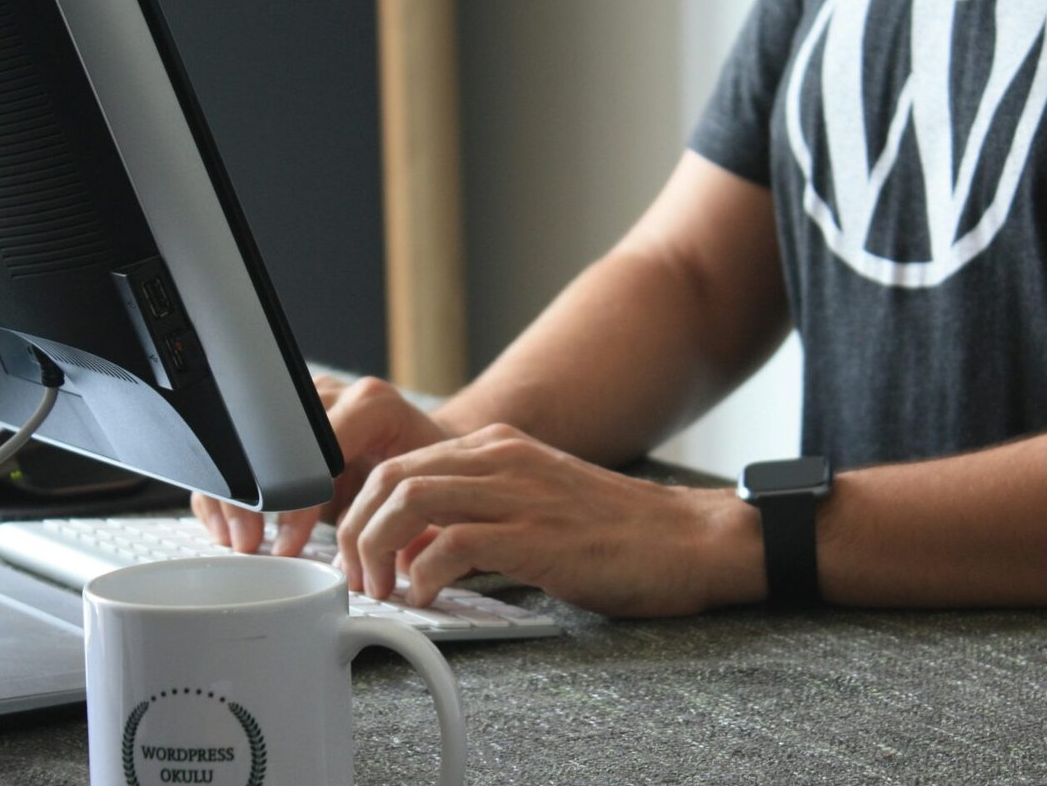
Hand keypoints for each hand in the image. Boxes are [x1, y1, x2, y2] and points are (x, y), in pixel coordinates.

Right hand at [191, 375, 453, 555]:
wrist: (432, 453)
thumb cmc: (433, 477)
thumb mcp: (425, 494)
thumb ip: (397, 518)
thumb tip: (372, 565)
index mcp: (372, 406)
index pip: (316, 449)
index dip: (296, 500)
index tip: (289, 543)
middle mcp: (335, 395)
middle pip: (271, 439)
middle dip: (253, 498)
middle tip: (249, 543)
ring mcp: (304, 404)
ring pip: (246, 441)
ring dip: (234, 495)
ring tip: (238, 539)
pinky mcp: (284, 421)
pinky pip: (241, 450)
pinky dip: (230, 490)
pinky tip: (229, 525)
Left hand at [335, 423, 762, 616]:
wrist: (690, 540)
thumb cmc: (617, 535)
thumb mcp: (534, 506)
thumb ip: (474, 516)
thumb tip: (412, 551)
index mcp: (498, 448)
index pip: (399, 461)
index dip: (363, 509)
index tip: (357, 552)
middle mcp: (501, 458)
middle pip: (390, 476)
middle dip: (356, 529)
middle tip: (360, 577)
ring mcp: (519, 492)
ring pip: (407, 500)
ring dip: (377, 549)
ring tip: (384, 588)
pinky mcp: (535, 534)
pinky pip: (450, 544)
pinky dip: (424, 575)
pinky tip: (429, 597)